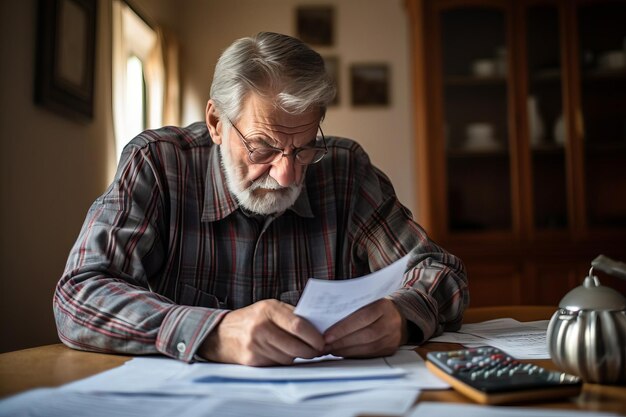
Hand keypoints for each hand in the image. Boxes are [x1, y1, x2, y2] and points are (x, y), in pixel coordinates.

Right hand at [198, 299, 323, 365]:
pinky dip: (284, 360)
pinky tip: (284, 354)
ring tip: (301, 351)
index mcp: (268, 309)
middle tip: (318, 350)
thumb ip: (291, 314)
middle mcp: (261, 326)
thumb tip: (318, 326)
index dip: (314, 336)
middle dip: (311, 351)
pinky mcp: (252, 360)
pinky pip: (277, 364)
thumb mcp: (269, 307)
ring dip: (298, 357)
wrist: (221, 334)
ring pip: (288, 357)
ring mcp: (255, 344)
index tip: (322, 341)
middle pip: (296, 345)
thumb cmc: (251, 319)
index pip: (298, 325)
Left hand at [324, 298, 406, 357]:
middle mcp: (391, 322)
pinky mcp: (391, 349)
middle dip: (342, 342)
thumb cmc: (375, 307)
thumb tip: (327, 322)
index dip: (344, 328)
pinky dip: (354, 355)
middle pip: (366, 335)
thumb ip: (352, 308)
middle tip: (325, 345)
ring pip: (368, 347)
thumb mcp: (367, 301)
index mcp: (384, 306)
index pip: (363, 317)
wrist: (399, 316)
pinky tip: (342, 353)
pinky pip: (371, 355)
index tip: (326, 336)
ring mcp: (393, 337)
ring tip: (330, 350)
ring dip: (346, 350)